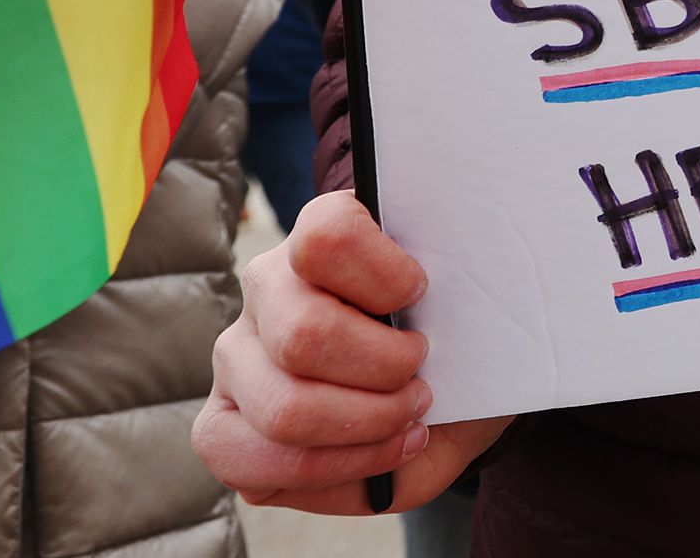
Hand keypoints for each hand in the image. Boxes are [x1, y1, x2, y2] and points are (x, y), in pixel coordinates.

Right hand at [191, 191, 509, 512]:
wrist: (458, 393)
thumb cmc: (462, 339)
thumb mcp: (476, 306)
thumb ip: (461, 294)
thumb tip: (446, 311)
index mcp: (324, 233)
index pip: (327, 237)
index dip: (386, 276)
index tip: (423, 294)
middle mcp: (267, 289)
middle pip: (305, 333)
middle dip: (385, 370)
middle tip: (424, 376)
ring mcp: (238, 359)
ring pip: (285, 408)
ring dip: (368, 424)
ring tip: (411, 415)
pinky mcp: (224, 428)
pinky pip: (259, 464)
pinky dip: (341, 467)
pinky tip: (388, 449)